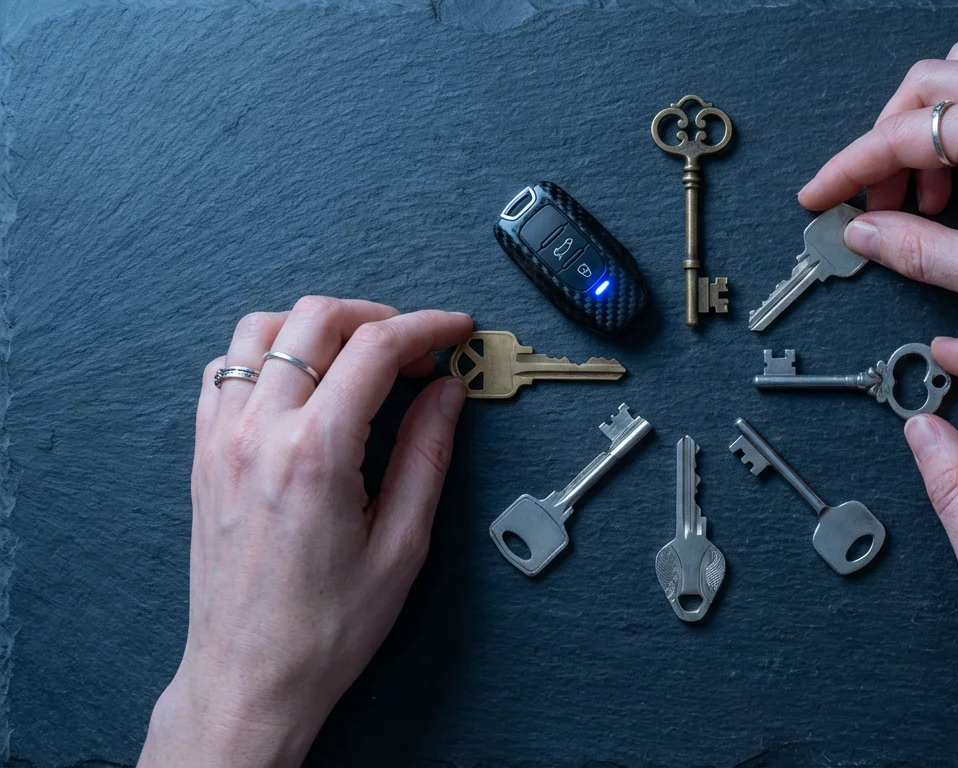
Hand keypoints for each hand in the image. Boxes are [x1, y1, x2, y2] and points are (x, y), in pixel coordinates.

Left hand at [138, 297, 472, 766]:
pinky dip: (270, 355)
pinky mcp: (204, 454)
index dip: (426, 327)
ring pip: (261, 330)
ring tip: (360, 357)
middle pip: (314, 319)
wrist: (249, 676)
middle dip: (377, 317)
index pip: (374, 349)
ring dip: (318, 327)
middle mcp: (258, 433)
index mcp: (314, 454)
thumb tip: (446, 393)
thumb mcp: (402, 545)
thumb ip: (426, 455)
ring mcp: (221, 439)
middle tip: (416, 349)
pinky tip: (305, 384)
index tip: (455, 330)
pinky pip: (226, 369)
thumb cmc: (325, 628)